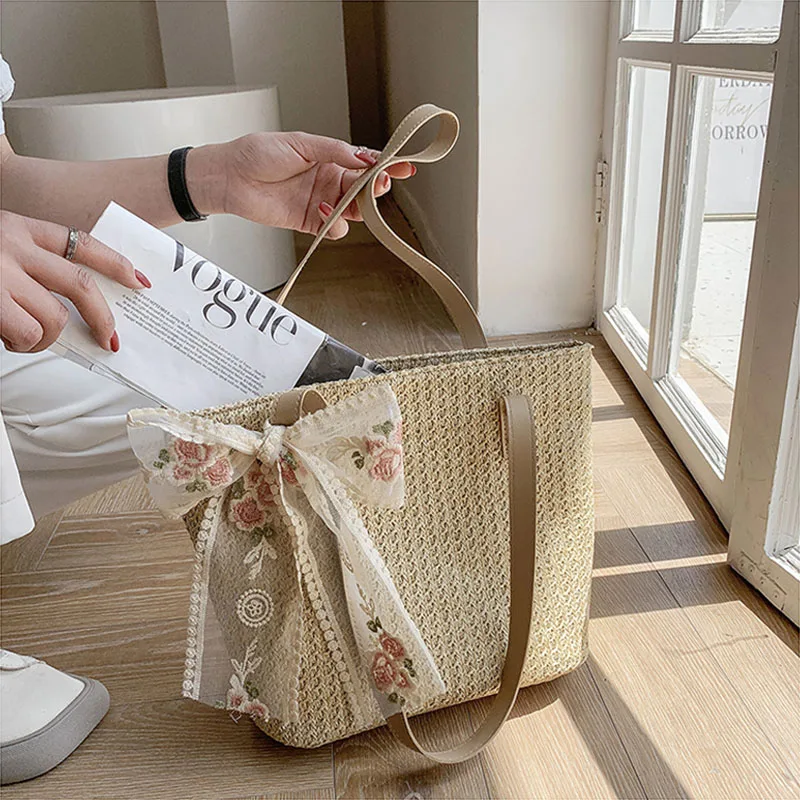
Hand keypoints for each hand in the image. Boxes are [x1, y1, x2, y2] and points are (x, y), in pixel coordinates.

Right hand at [0, 210, 147, 352]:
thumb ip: (33, 267)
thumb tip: (74, 306)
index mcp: (21, 230)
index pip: (82, 242)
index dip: (116, 263)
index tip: (138, 280)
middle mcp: (14, 246)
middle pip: (81, 284)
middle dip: (102, 318)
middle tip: (108, 338)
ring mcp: (2, 273)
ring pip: (57, 316)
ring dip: (48, 338)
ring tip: (27, 338)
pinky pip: (30, 333)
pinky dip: (25, 345)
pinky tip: (9, 339)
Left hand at [189, 133, 415, 239]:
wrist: (231, 176)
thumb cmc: (258, 154)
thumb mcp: (301, 144)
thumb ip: (336, 151)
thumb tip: (366, 157)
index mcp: (329, 158)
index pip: (364, 163)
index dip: (385, 166)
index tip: (404, 167)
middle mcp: (329, 181)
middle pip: (364, 189)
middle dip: (375, 188)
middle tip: (379, 184)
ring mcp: (321, 203)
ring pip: (353, 211)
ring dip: (359, 208)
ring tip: (353, 200)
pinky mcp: (310, 222)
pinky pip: (334, 229)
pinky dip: (335, 223)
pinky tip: (324, 211)